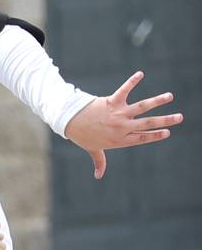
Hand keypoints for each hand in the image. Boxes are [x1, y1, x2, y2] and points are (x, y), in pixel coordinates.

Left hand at [65, 71, 182, 179]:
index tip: (168, 132)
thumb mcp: (93, 149)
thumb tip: (98, 176)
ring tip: (169, 96)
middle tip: (180, 117)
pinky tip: (140, 73)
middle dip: (166, 120)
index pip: (143, 137)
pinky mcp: (111, 101)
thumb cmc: (82, 136)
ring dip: (157, 101)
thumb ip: (99, 162)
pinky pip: (124, 90)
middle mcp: (122, 127)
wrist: (69, 121)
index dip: (156, 135)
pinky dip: (132, 81)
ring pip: (142, 107)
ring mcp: (118, 114)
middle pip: (148, 123)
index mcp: (120, 139)